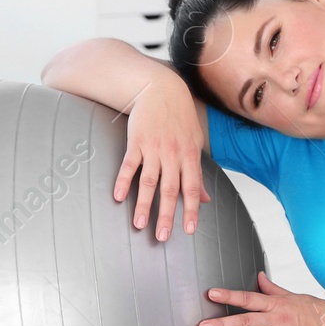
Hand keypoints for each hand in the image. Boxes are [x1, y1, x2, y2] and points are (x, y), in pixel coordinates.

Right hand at [114, 76, 211, 240]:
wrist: (161, 89)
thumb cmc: (180, 118)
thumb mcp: (195, 143)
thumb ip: (198, 173)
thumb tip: (206, 199)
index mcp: (189, 156)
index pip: (192, 188)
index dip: (191, 210)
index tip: (188, 230)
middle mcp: (172, 154)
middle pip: (170, 190)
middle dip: (167, 215)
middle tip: (162, 236)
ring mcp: (153, 148)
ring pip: (148, 181)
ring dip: (143, 204)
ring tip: (139, 224)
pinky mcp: (136, 142)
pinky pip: (129, 164)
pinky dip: (123, 181)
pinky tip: (118, 196)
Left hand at [198, 271, 324, 325]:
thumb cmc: (315, 312)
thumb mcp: (292, 295)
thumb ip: (272, 288)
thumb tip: (259, 276)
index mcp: (276, 304)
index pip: (249, 298)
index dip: (229, 296)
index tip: (212, 294)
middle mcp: (276, 321)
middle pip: (246, 321)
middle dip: (223, 324)